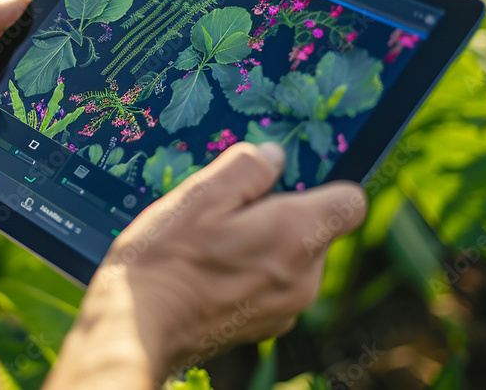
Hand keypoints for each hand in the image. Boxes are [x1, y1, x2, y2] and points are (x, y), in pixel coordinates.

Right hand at [47, 142, 366, 388]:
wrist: (135, 330)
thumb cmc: (164, 260)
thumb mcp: (199, 195)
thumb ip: (246, 167)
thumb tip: (274, 156)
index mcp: (295, 236)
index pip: (350, 201)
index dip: (324, 183)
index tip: (285, 181)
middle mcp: (303, 277)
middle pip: (315, 229)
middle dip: (280, 213)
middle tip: (227, 211)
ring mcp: (286, 307)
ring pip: (292, 257)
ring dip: (262, 244)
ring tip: (211, 243)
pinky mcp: (265, 326)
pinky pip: (272, 285)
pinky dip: (249, 273)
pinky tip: (209, 270)